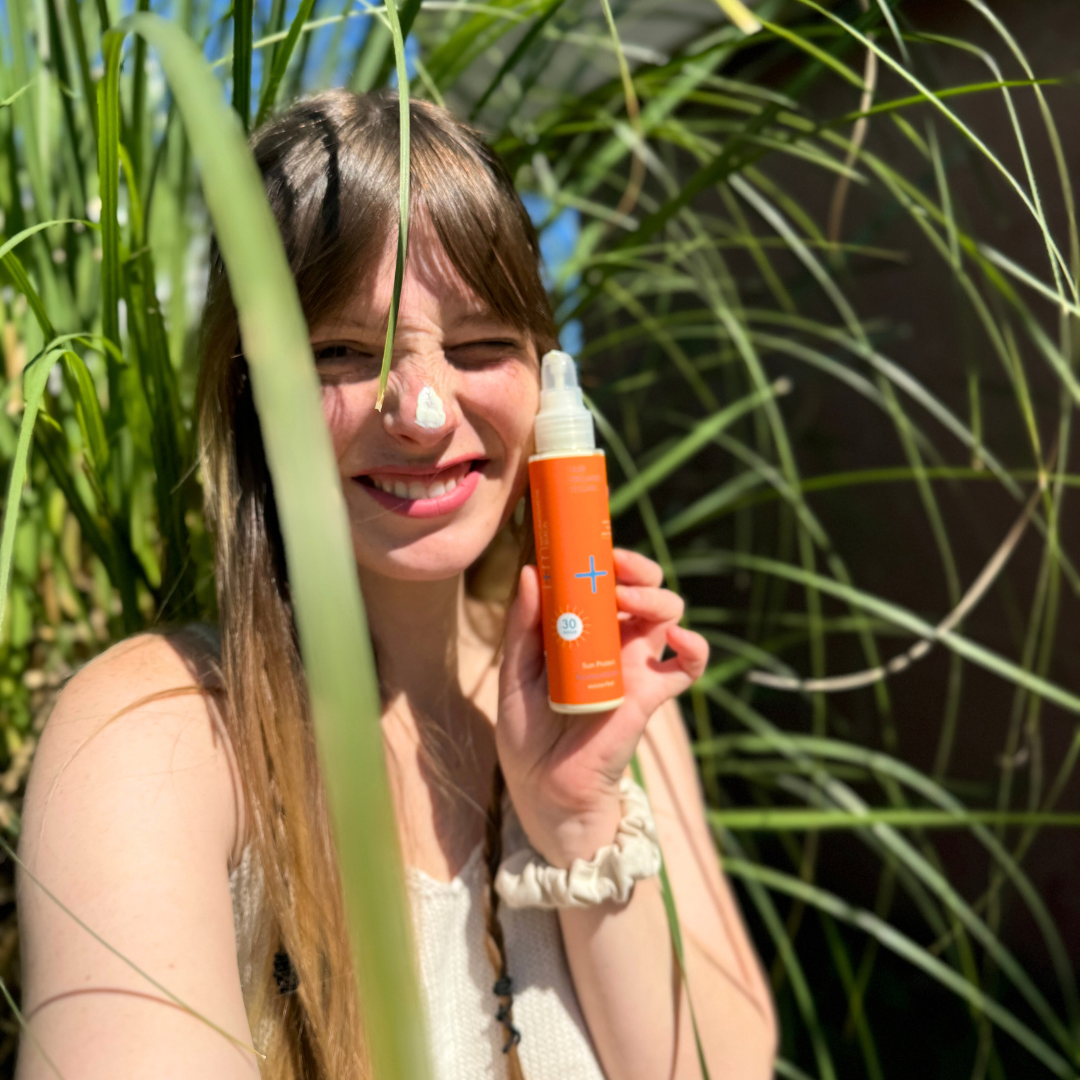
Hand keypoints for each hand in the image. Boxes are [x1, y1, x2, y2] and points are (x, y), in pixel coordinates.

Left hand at [496, 549, 708, 867]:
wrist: (544, 790)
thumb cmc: (527, 732)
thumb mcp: (515, 673)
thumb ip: (522, 626)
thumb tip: (529, 573)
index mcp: (582, 630)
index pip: (603, 581)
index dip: (604, 558)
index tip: (591, 547)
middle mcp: (613, 641)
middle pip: (642, 588)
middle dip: (636, 568)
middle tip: (616, 569)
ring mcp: (636, 665)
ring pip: (666, 614)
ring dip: (654, 597)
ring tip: (628, 600)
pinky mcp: (651, 694)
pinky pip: (688, 665)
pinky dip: (694, 647)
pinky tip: (679, 638)